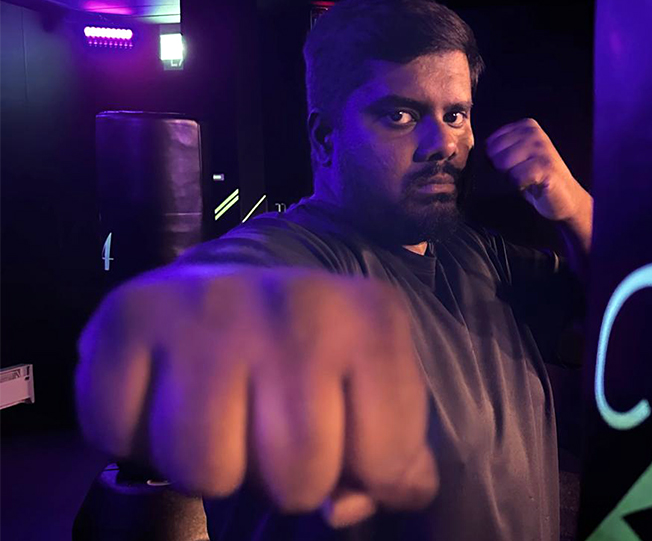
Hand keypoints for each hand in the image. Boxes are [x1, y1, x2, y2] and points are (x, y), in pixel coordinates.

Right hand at [75, 265, 436, 527]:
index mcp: (371, 319)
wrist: (232, 283)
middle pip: (297, 475)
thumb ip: (393, 462)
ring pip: (205, 470)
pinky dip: (136, 438)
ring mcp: (209, 305)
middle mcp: (296, 303)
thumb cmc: (315, 358)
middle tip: (275, 435)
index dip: (367, 474)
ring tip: (222, 422)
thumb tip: (343, 506)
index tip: (349, 440)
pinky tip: (165, 400)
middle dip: (289, 481)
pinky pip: (121, 436)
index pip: (384, 461)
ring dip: (211, 469)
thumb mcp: (378, 394)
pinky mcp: (129, 313)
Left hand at [485, 118, 587, 221]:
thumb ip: (499, 149)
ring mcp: (541, 148)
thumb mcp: (517, 156)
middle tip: (522, 174)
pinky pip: (515, 178)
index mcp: (526, 126)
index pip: (489, 143)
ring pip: (503, 165)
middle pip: (494, 154)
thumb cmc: (535, 178)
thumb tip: (475, 154)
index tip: (515, 166)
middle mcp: (534, 133)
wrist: (564, 198)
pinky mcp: (545, 166)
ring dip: (512, 178)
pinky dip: (520, 186)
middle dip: (503, 170)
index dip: (497, 162)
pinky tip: (533, 185)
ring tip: (527, 179)